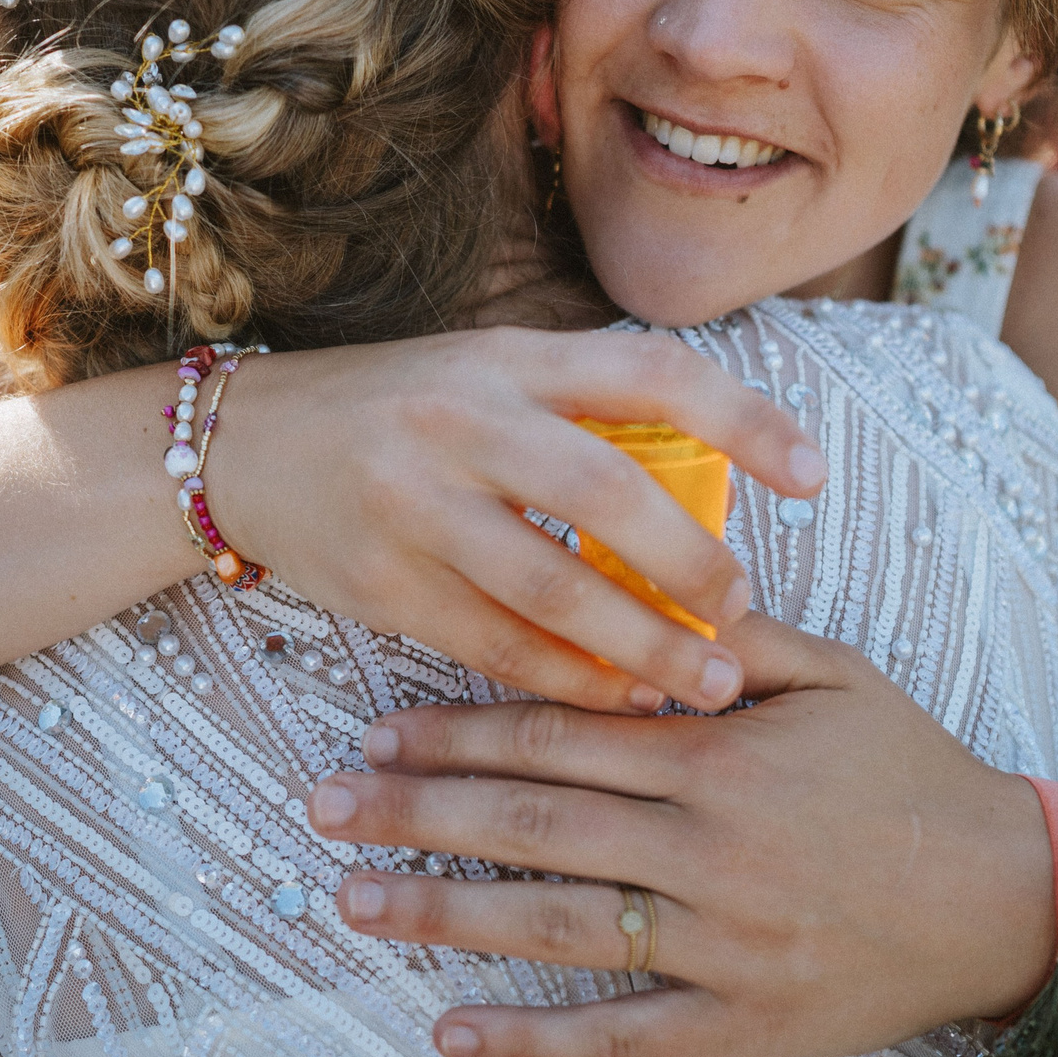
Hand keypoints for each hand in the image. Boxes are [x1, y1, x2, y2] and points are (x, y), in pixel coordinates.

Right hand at [216, 326, 824, 714]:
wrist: (242, 446)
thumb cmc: (401, 410)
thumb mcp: (489, 373)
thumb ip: (585, 411)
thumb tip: (719, 475)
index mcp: (512, 358)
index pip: (650, 372)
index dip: (743, 419)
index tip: (815, 475)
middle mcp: (465, 419)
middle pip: (607, 493)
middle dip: (691, 565)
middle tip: (745, 612)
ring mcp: (417, 502)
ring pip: (552, 588)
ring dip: (641, 645)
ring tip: (703, 681)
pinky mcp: (381, 581)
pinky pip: (494, 645)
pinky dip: (567, 679)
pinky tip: (618, 697)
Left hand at [311, 615, 1057, 1056]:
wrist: (1007, 896)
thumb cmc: (915, 776)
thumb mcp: (838, 676)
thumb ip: (734, 638)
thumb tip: (644, 591)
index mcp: (720, 753)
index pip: (559, 732)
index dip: (458, 729)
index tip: (381, 730)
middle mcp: (707, 845)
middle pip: (532, 820)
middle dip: (416, 811)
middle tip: (323, 807)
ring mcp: (720, 940)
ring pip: (556, 922)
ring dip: (445, 911)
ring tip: (355, 899)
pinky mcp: (741, 1020)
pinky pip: (621, 1033)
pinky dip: (534, 1036)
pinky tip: (456, 1029)